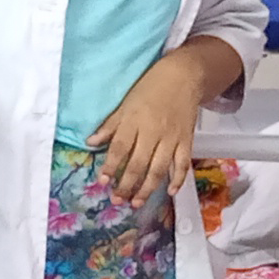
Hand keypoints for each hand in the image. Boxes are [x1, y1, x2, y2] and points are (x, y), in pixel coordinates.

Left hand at [87, 53, 206, 205]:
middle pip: (138, 163)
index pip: (120, 148)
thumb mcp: (126, 102)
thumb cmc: (151, 87)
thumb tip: (91, 142)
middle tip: (116, 200)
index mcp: (134, 120)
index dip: (110, 166)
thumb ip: (110, 125)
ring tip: (136, 202)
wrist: (184, 76)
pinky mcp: (187, 141)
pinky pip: (182, 163)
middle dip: (126, 184)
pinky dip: (177, 179)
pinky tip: (169, 192)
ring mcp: (171, 138)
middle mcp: (153, 131)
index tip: (103, 182)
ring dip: (147, 188)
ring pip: (158, 168)